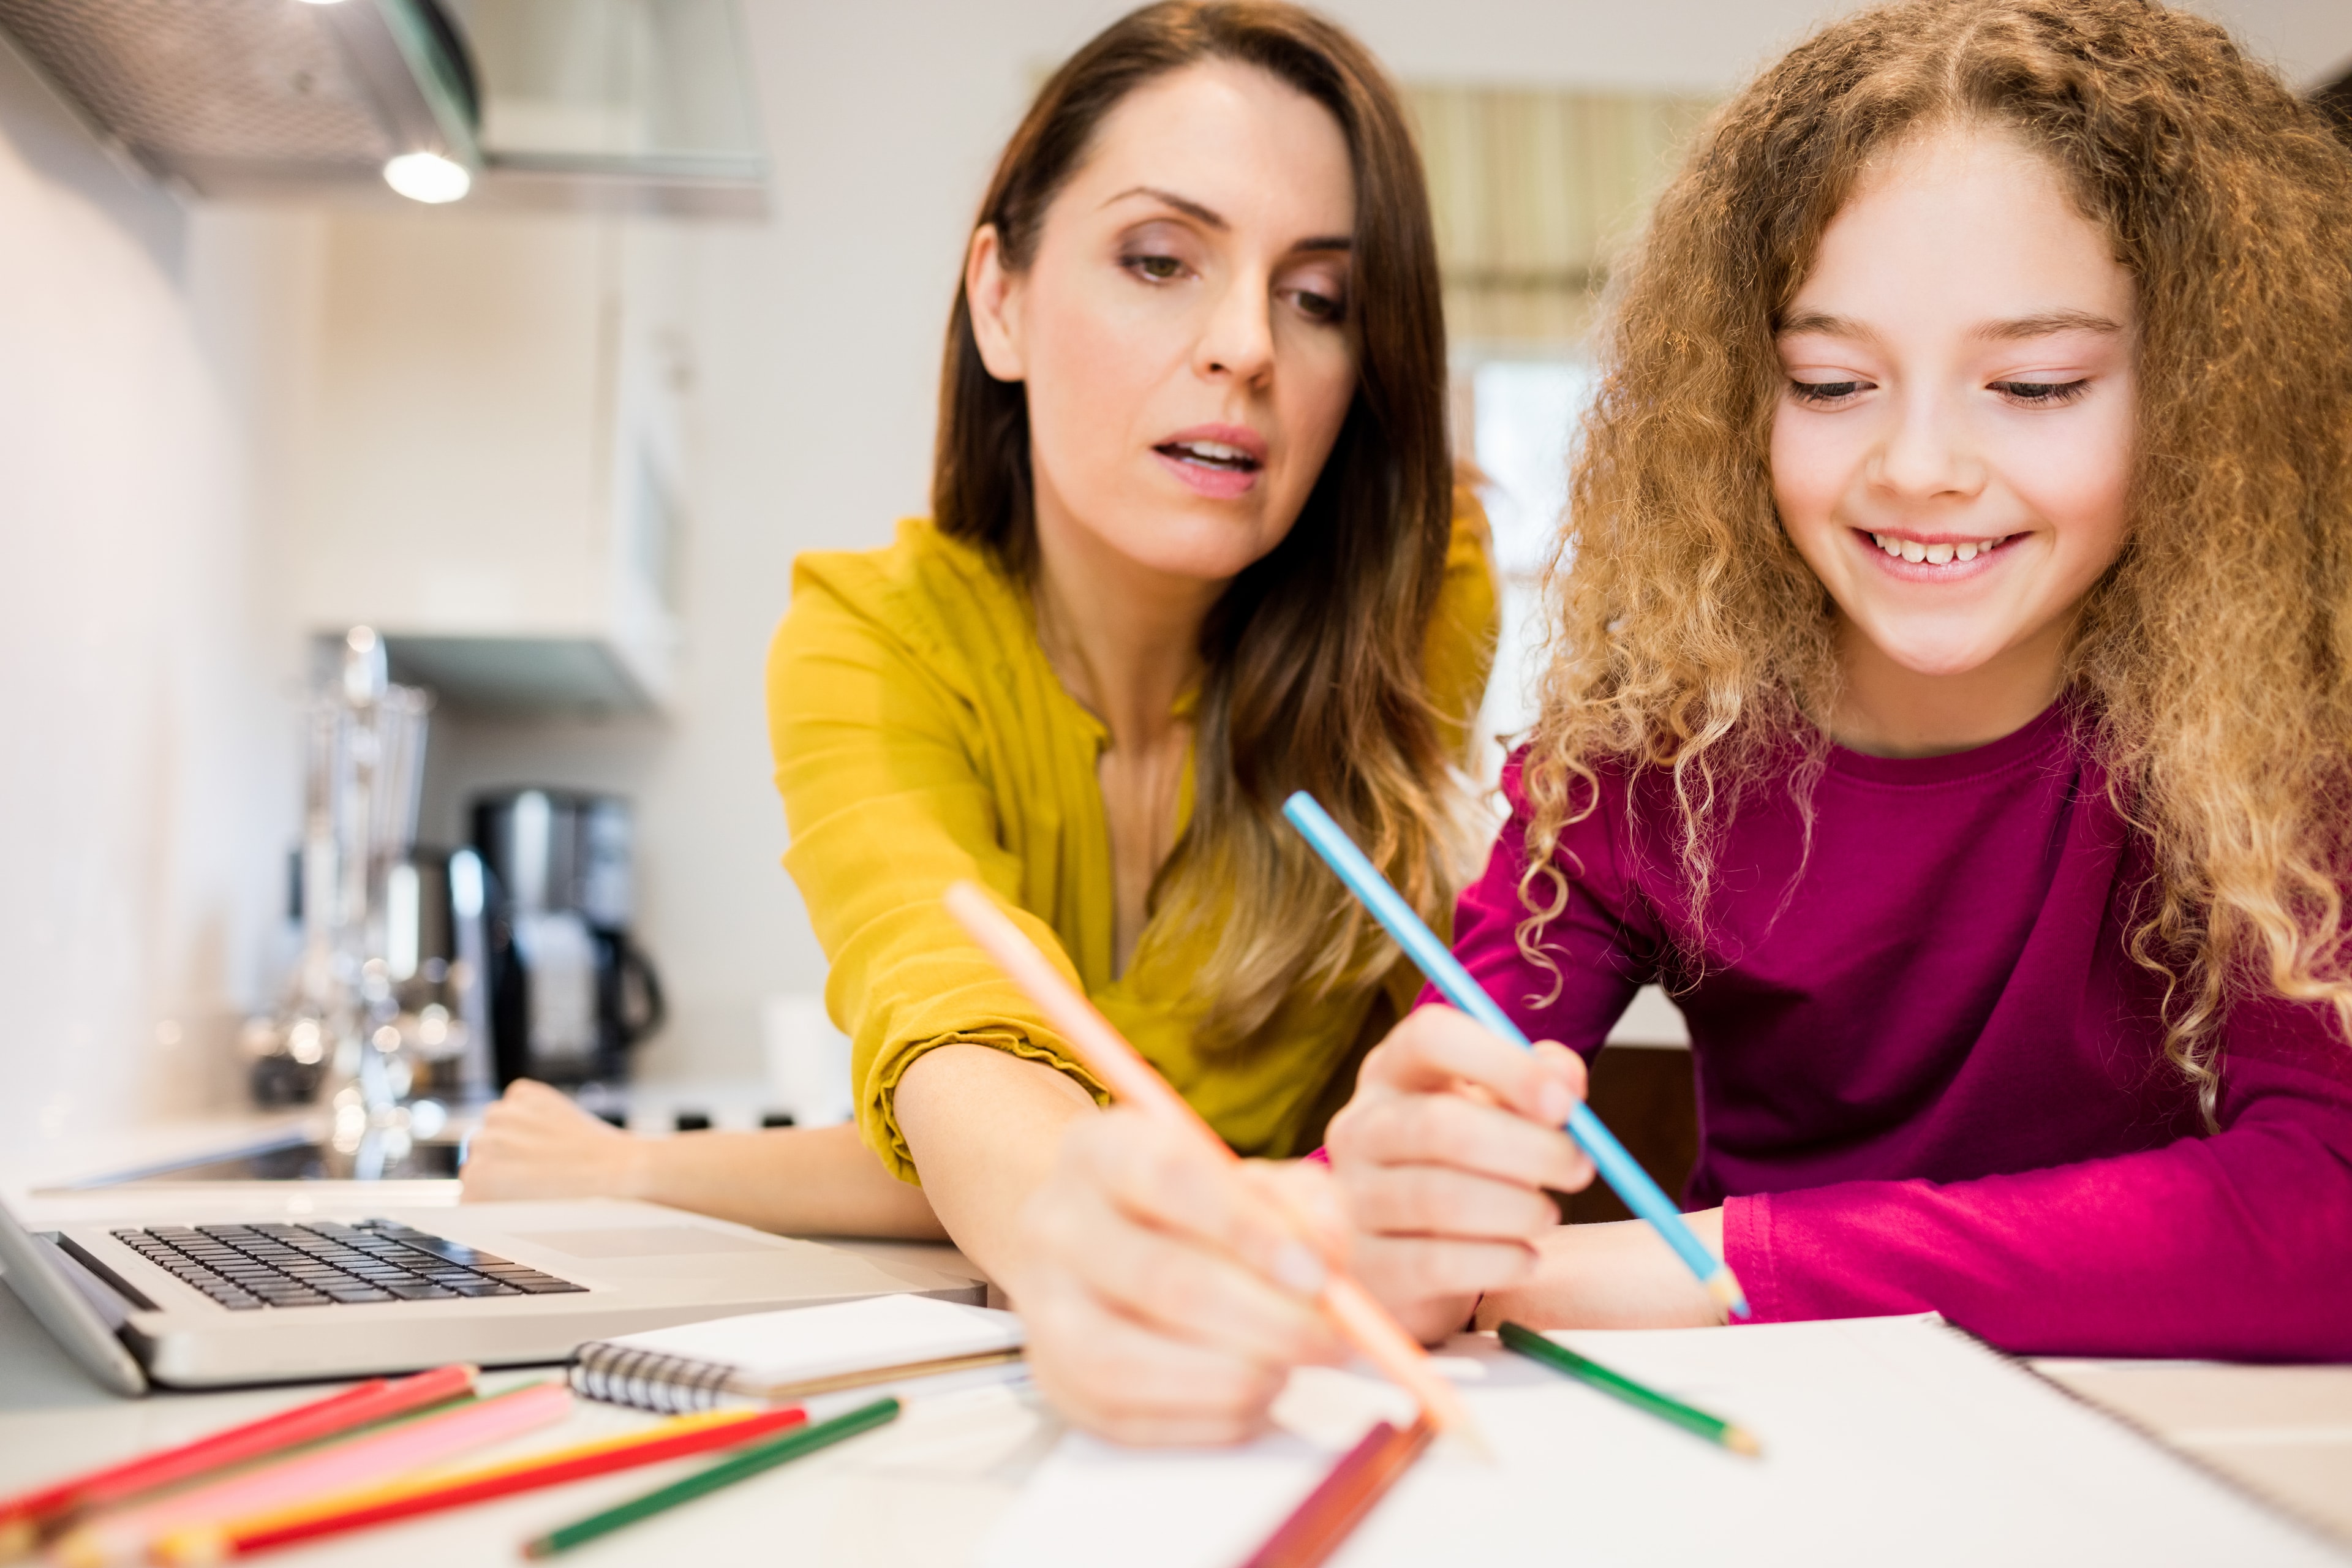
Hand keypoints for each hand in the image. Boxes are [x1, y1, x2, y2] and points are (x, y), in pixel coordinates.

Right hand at [459, 1079, 650, 1201]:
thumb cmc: (576, 1206)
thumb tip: (479, 1218)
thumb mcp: (524, 1221)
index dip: (496, 1190)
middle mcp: (482, 1143)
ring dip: (515, 1132)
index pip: (471, 1185)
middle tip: (537, 1173)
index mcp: (477, 1181)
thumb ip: (493, 1212)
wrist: (619, 1172)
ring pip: (497, 1123)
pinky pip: (518, 1100)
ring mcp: (504, 1114)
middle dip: (504, 1160)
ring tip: (548, 1150)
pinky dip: (532, 1108)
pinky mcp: (526, 1093)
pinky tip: (554, 1128)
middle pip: (481, 1152)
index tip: (516, 1193)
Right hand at [1012, 1108, 1349, 1445]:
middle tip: (1331, 1336)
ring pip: (1129, 1361)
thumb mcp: (1253, 1181)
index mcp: (1100, 1150)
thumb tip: (1327, 1253)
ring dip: (1233, 1375)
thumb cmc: (1193, 1213)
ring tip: (1287, 1367)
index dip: (1249, 1229)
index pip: (1171, 1176)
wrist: (1104, 1247)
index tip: (1318, 1273)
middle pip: (1159, 1278)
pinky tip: (1253, 1394)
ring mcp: (1043, 1309)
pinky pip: (1130, 1420)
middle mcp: (1054, 1223)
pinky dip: (1208, 1417)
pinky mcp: (1055, 1382)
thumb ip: (1304, 1203)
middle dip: (1266, 1319)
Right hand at [1324, 1005, 1593, 1342]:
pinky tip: (1523, 1258)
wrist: (1409, 1258)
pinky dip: (1498, 1262)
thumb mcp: (1497, 1111)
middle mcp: (1360, 1127)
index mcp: (1392, 1073)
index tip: (1564, 1104)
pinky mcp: (1362, 1266)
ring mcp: (1351, 1197)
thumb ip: (1538, 1083)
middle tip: (1579, 1169)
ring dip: (1517, 1209)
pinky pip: (1436, 1263)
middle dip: (1529, 1149)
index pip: (1430, 1038)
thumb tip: (1565, 1081)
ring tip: (1546, 1215)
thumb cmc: (1464, 1166)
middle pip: (1439, 1124)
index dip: (1502, 1064)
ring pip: (1440, 1198)